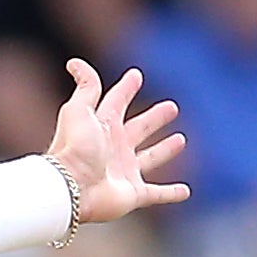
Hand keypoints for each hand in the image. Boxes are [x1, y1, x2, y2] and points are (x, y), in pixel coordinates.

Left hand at [47, 59, 190, 226]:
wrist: (71, 188)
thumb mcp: (79, 110)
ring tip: (181, 139)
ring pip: (150, 158)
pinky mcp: (133, 194)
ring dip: (165, 150)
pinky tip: (185, 191)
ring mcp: (124, 172)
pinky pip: (157, 194)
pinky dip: (170, 193)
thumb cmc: (74, 148)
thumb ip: (86, 87)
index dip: (126, 88)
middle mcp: (114, 148)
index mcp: (102, 127)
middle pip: (138, 129)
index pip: (116, 102)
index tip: (136, 75)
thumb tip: (75, 62)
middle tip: (172, 107)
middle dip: (154, 118)